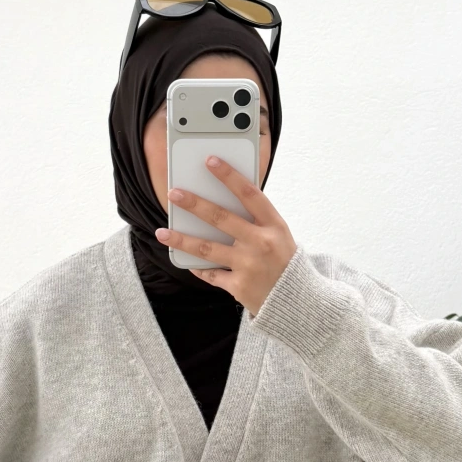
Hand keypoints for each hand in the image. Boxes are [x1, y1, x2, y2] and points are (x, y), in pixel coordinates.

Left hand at [155, 155, 296, 315]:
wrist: (298, 300)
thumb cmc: (285, 261)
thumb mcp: (279, 235)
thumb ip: (256, 219)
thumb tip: (221, 200)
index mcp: (274, 226)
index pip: (249, 194)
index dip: (229, 176)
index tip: (210, 161)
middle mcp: (260, 244)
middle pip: (221, 218)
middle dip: (194, 204)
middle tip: (173, 193)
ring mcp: (248, 266)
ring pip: (206, 249)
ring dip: (181, 239)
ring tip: (163, 232)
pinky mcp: (238, 286)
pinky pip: (210, 274)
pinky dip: (197, 267)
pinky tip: (184, 258)